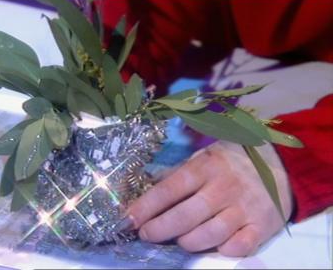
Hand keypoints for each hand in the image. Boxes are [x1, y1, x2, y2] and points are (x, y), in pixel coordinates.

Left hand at [126, 141, 292, 256]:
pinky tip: (211, 246)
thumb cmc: (230, 162)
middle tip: (146, 234)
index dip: (146, 207)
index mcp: (206, 167)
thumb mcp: (202, 158)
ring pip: (210, 234)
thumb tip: (146, 189)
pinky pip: (238, 246)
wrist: (279, 166)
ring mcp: (244, 208)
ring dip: (187, 242)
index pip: (170, 189)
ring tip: (178, 239)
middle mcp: (224, 188)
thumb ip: (176, 174)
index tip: (128, 219)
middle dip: (160, 229)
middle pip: (186, 216)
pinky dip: (221, 250)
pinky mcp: (261, 226)